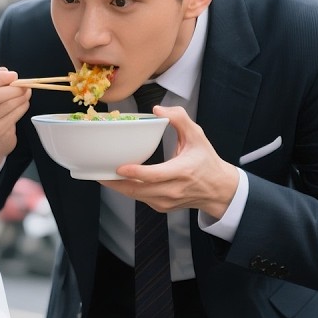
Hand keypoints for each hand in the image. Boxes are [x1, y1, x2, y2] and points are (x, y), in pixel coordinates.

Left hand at [103, 105, 239, 218]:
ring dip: (118, 187)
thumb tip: (158, 110)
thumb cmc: (206, 161)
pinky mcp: (162, 207)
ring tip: (102, 176)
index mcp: (182, 172)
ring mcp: (166, 201)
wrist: (219, 189)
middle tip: (98, 172)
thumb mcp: (198, 136)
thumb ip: (180, 119)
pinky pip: (140, 199)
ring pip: (136, 196)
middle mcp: (173, 189)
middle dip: (116, 183)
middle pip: (139, 190)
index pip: (155, 175)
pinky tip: (118, 181)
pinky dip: (128, 190)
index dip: (136, 173)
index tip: (120, 167)